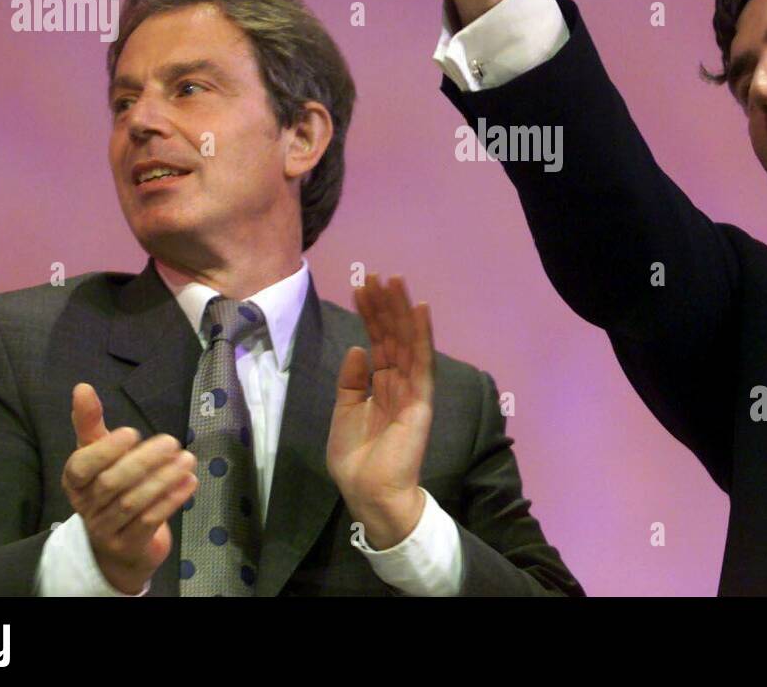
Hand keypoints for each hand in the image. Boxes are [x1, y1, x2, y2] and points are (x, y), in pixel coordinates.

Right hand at [61, 383, 196, 594]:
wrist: (118, 544)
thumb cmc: (109, 487)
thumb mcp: (98, 454)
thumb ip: (90, 422)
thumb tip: (82, 386)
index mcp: (74, 481)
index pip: (80, 467)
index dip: (105, 450)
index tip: (133, 432)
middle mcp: (85, 506)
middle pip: (111, 483)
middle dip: (143, 461)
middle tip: (172, 442)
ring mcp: (106, 529)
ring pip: (133, 503)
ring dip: (163, 479)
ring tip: (188, 459)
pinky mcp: (129, 545)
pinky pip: (150, 521)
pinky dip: (171, 500)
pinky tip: (189, 482)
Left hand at [327, 274, 434, 549]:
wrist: (369, 493)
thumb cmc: (356, 459)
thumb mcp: (344, 412)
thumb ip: (351, 381)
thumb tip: (358, 348)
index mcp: (381, 385)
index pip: (378, 342)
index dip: (370, 316)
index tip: (362, 288)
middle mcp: (399, 382)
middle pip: (393, 336)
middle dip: (385, 305)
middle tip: (378, 275)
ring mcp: (412, 390)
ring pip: (407, 342)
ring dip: (402, 311)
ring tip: (395, 282)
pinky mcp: (420, 401)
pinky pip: (422, 363)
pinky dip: (422, 336)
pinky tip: (420, 310)